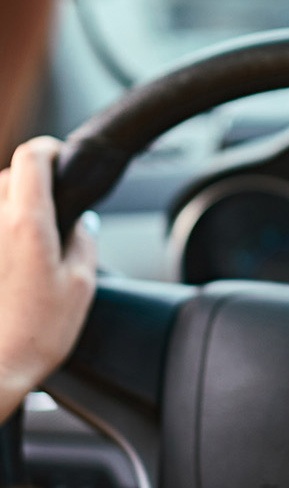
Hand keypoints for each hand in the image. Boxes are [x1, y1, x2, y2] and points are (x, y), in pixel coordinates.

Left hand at [0, 137, 96, 421]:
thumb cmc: (35, 335)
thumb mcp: (80, 285)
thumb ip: (81, 241)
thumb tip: (78, 224)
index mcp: (27, 224)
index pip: (32, 158)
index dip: (49, 151)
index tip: (60, 161)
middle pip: (8, 176)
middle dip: (30, 186)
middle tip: (49, 216)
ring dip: (9, 211)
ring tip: (24, 247)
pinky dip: (2, 239)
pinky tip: (9, 266)